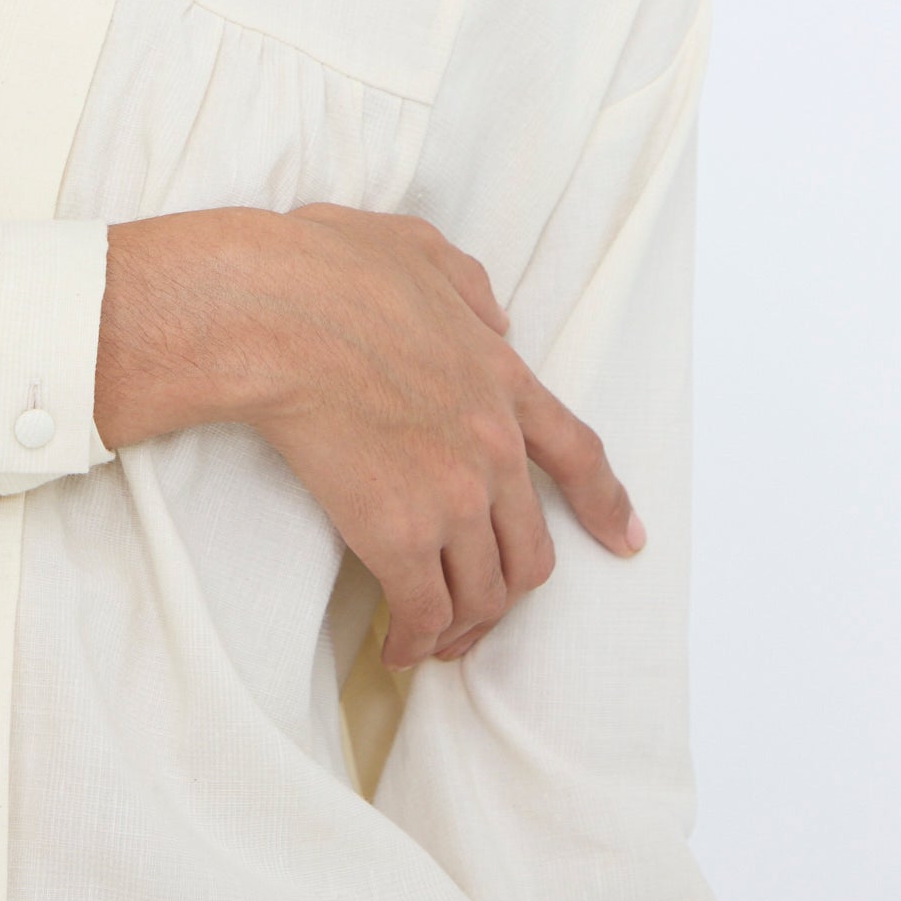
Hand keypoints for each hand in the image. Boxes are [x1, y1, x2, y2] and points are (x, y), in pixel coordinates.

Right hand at [238, 203, 646, 666]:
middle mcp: (491, 448)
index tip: (625, 540)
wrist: (274, 314)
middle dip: (512, 588)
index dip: (606, 506)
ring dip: (464, 625)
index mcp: (500, 379)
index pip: (578, 456)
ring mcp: (449, 497)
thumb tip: (496, 319)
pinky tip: (396, 651)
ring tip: (435, 639)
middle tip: (483, 608)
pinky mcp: (396, 536)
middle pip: (532, 549)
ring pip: (484, 593)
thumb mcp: (416, 249)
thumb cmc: (325, 271)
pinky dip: (415, 642)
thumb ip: (467, 285)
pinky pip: (423, 612)